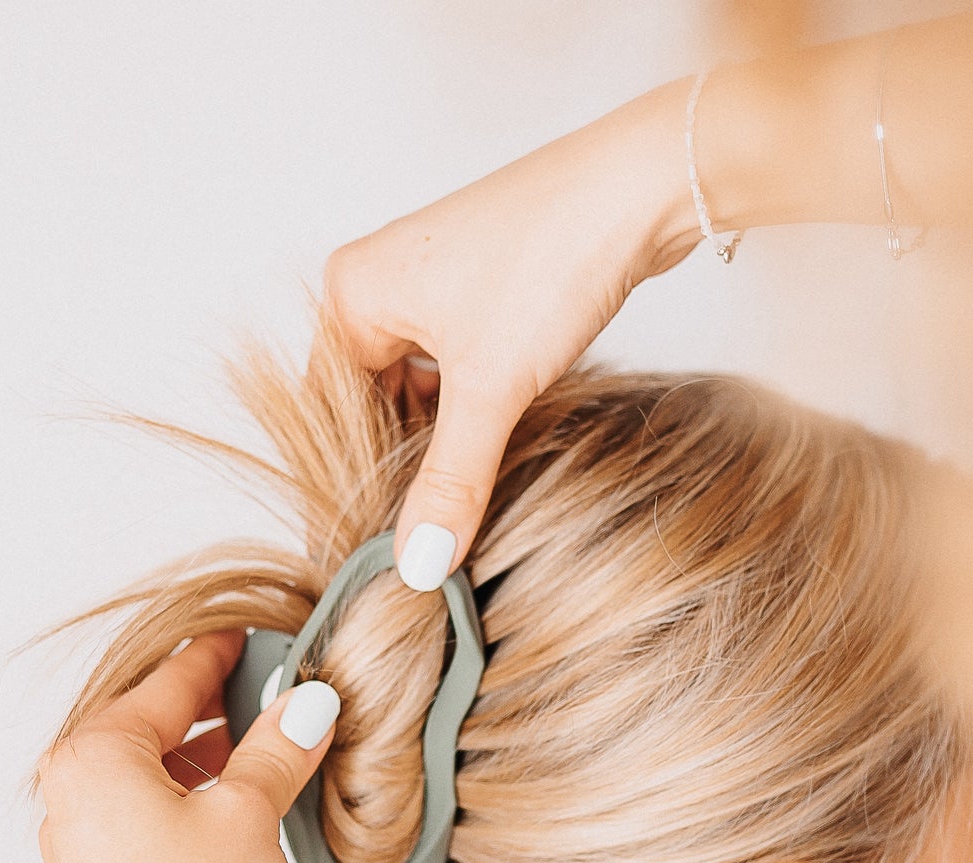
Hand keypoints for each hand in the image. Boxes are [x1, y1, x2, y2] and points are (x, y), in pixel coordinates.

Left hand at [36, 632, 339, 862]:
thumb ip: (277, 750)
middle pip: (149, 729)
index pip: (166, 683)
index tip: (246, 637)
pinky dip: (188, 807)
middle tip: (268, 694)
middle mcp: (71, 799)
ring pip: (147, 781)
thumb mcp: (249, 813)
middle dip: (212, 713)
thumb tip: (307, 706)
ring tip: (264, 759)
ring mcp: (80, 853)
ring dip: (204, 764)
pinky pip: (144, 825)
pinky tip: (234, 820)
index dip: (216, 656)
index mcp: (94, 756)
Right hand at [323, 79, 698, 586]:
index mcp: (351, 292)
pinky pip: (460, 371)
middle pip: (375, 405)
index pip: (331, 413)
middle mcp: (381, 281)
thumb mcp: (491, 388)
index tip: (381, 548)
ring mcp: (433, 283)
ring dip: (448, 443)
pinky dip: (477, 411)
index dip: (359, 481)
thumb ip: (451, 482)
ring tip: (470, 500)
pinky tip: (501, 449)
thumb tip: (415, 566)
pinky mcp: (484, 290)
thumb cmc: (551, 258)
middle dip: (409, 465)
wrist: (641, 188)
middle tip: (433, 537)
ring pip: (422, 391)